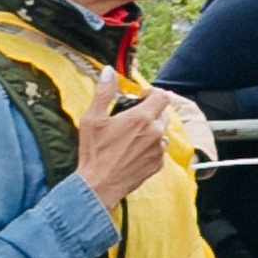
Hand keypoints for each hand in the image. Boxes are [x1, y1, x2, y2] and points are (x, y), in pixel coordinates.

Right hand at [75, 77, 172, 213]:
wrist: (98, 185)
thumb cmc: (94, 152)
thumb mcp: (93, 118)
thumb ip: (104, 92)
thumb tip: (109, 71)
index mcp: (142, 118)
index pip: (162, 96)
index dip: (153, 93)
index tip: (141, 97)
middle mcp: (155, 133)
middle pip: (164, 113)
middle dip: (151, 110)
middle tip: (132, 116)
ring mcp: (159, 150)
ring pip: (162, 132)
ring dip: (152, 129)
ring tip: (132, 135)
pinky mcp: (158, 165)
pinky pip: (160, 149)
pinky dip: (151, 146)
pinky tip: (133, 150)